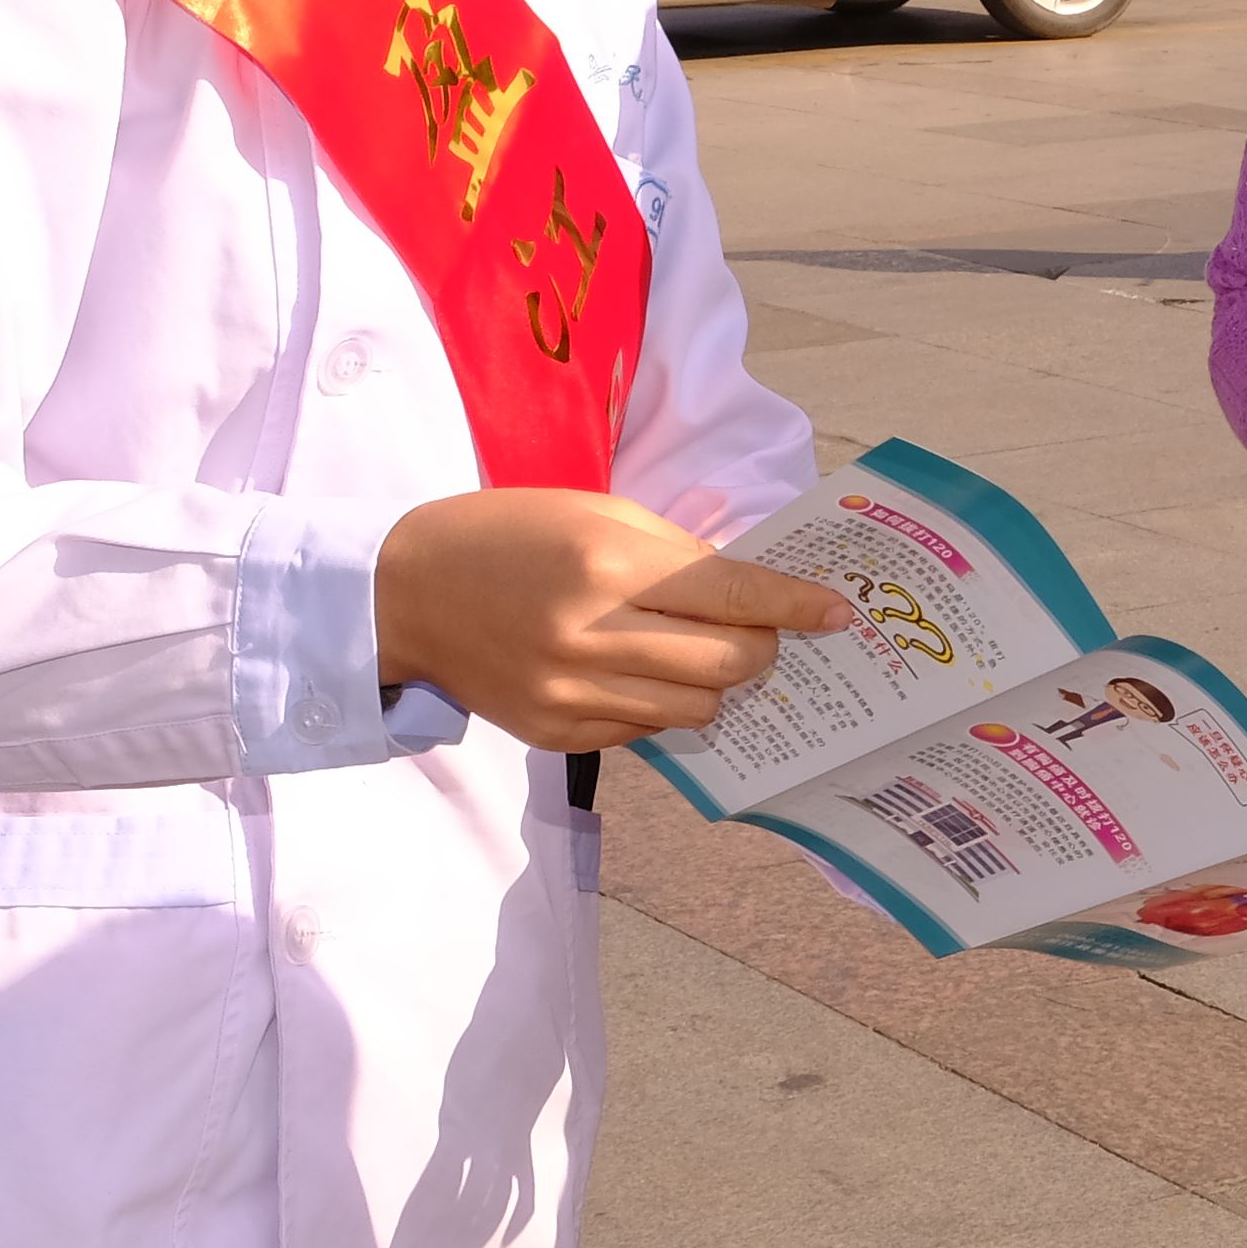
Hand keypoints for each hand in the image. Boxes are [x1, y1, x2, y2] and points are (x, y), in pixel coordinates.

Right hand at [372, 491, 849, 752]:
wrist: (407, 592)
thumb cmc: (510, 535)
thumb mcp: (596, 514)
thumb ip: (677, 554)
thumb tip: (753, 593)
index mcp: (607, 566)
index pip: (732, 595)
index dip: (795, 606)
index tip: (839, 614)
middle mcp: (591, 636)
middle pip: (728, 665)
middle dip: (762, 649)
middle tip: (758, 633)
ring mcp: (571, 694)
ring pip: (696, 710)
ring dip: (716, 683)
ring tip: (694, 652)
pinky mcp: (554, 733)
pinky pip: (646, 732)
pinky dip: (660, 706)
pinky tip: (636, 674)